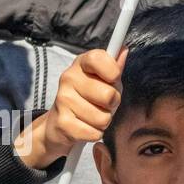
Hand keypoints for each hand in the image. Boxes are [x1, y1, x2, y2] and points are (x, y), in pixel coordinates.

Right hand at [14, 48, 125, 169]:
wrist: (59, 123)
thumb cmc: (87, 98)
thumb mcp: (102, 80)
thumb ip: (114, 68)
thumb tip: (124, 50)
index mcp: (81, 64)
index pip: (98, 58)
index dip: (112, 71)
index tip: (114, 79)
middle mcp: (69, 78)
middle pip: (108, 95)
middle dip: (112, 104)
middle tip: (103, 104)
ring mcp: (63, 100)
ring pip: (103, 118)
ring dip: (103, 121)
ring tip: (92, 116)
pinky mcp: (63, 123)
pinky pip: (95, 132)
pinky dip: (95, 133)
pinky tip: (85, 127)